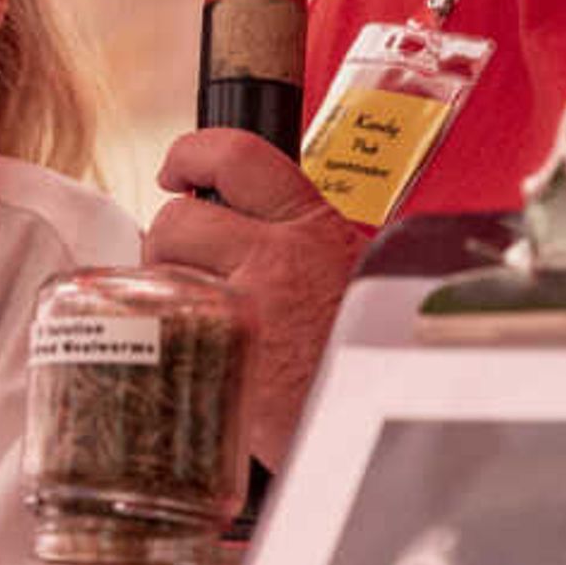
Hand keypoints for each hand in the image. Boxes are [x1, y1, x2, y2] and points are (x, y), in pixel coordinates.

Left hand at [148, 130, 370, 473]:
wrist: (403, 410)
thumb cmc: (382, 352)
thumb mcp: (359, 273)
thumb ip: (303, 244)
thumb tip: (247, 225)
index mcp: (315, 228)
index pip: (237, 157)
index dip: (192, 154)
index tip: (177, 169)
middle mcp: (277, 259)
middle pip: (178, 219)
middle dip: (168, 242)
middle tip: (184, 264)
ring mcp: (245, 309)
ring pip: (162, 275)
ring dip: (167, 291)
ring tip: (200, 316)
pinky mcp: (223, 358)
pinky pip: (165, 330)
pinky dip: (168, 341)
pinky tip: (198, 355)